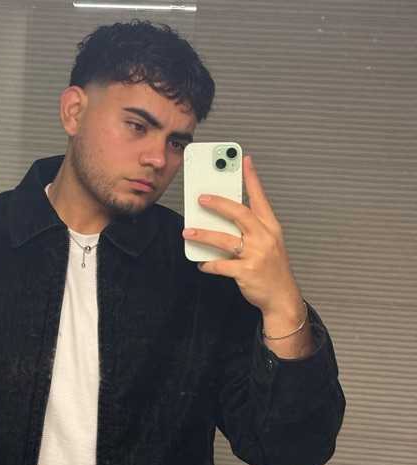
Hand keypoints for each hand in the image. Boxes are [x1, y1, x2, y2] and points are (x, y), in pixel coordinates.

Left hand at [182, 155, 303, 317]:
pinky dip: (208, 264)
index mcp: (270, 227)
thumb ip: (250, 230)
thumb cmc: (272, 269)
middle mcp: (265, 238)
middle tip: (200, 198)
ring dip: (203, 235)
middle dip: (218, 204)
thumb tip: (221, 220)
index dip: (252, 179)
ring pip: (224, 239)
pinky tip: (201, 263)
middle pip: (239, 214)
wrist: (282, 297)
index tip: (244, 160)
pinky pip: (221, 265)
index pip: (260, 198)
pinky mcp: (247, 272)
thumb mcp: (268, 244)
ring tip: (187, 232)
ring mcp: (257, 255)